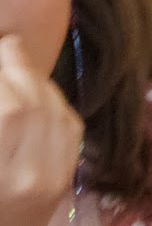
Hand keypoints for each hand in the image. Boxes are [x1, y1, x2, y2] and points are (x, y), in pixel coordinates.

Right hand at [0, 35, 79, 225]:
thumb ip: (0, 119)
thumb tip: (5, 85)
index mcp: (0, 175)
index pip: (12, 110)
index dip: (7, 72)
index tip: (0, 44)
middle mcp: (32, 177)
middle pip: (36, 106)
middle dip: (19, 68)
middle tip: (5, 44)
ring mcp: (54, 180)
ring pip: (58, 114)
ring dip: (38, 81)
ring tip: (17, 61)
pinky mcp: (64, 181)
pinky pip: (70, 132)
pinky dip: (56, 103)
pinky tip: (38, 91)